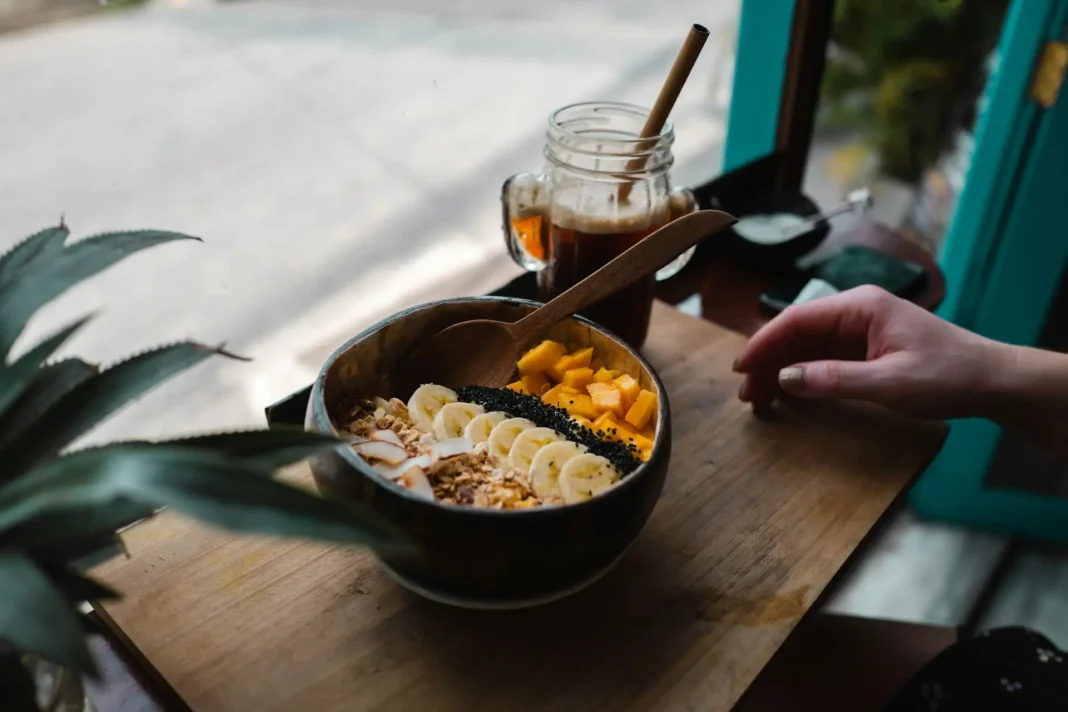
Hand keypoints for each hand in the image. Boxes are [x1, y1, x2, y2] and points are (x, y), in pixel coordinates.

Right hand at [733, 286, 1013, 419]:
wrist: (992, 381)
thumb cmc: (947, 375)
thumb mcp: (889, 383)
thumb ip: (834, 379)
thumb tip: (785, 378)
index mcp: (861, 306)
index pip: (797, 319)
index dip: (764, 343)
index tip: (741, 368)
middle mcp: (856, 312)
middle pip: (797, 333)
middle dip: (768, 361)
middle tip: (747, 394)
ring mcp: (860, 331)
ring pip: (806, 347)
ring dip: (781, 371)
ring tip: (760, 400)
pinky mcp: (866, 350)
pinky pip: (823, 359)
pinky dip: (803, 377)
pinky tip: (789, 396)